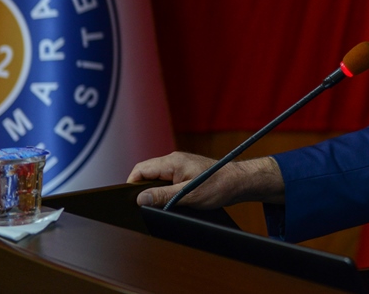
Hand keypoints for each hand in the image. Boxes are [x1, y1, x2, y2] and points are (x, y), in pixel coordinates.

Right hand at [127, 151, 284, 208]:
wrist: (239, 182)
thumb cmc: (218, 186)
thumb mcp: (188, 196)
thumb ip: (163, 196)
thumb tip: (139, 199)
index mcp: (172, 162)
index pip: (140, 170)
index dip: (131, 185)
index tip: (129, 202)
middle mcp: (174, 160)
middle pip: (146, 173)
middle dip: (140, 189)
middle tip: (141, 207)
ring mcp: (180, 165)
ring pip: (156, 177)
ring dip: (153, 190)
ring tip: (154, 206)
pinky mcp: (185, 172)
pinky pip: (166, 179)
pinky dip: (163, 190)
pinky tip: (167, 201)